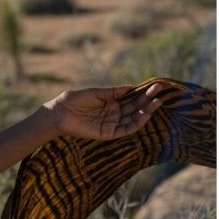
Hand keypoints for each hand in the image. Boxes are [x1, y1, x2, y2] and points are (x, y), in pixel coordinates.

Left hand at [44, 83, 163, 139]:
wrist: (59, 112)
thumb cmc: (74, 100)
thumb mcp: (95, 93)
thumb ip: (113, 92)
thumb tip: (131, 87)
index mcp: (110, 101)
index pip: (131, 98)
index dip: (143, 93)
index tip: (155, 86)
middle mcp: (113, 112)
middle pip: (135, 107)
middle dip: (148, 100)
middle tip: (160, 92)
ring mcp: (112, 123)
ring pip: (133, 118)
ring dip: (146, 111)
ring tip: (157, 102)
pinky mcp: (108, 133)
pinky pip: (126, 129)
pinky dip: (136, 123)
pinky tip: (145, 115)